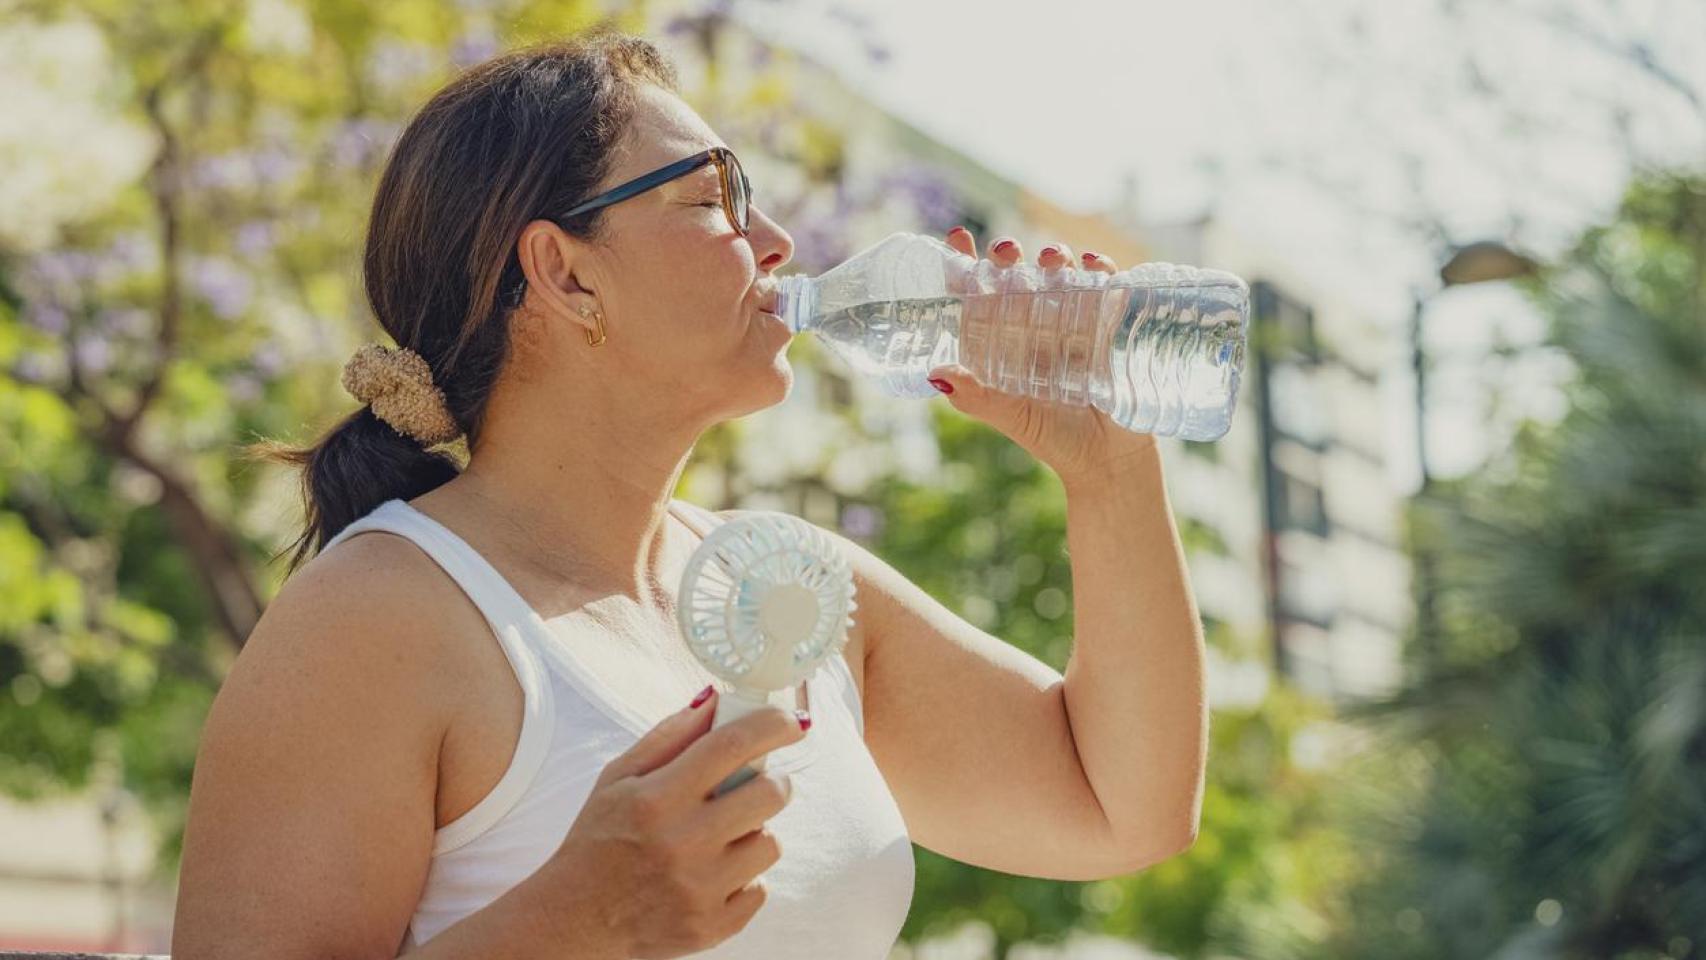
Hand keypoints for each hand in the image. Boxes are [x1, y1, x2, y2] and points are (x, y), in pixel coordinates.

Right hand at [526, 689, 806, 958]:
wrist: (575, 920)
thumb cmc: (598, 840)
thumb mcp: (618, 778)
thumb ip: (670, 736)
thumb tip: (716, 698)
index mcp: (657, 798)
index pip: (731, 745)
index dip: (772, 724)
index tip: (793, 721)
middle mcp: (682, 843)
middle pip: (770, 793)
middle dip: (773, 781)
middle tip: (755, 783)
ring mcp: (700, 890)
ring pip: (771, 843)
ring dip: (754, 833)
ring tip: (721, 837)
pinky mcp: (711, 927)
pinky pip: (761, 889)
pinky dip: (743, 879)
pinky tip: (710, 875)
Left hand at [932, 227, 1156, 483]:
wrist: (1111, 463)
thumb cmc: (1055, 441)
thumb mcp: (1012, 416)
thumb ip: (977, 397)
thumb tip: (936, 373)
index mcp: (1002, 346)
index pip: (979, 297)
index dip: (966, 266)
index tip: (958, 235)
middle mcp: (1033, 330)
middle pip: (1017, 278)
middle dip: (1009, 256)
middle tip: (1007, 251)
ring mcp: (1073, 325)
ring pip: (1059, 275)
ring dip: (1054, 257)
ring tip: (1053, 257)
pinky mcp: (1108, 327)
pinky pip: (1104, 288)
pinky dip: (1099, 270)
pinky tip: (1094, 264)